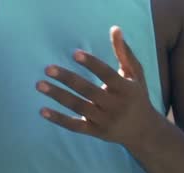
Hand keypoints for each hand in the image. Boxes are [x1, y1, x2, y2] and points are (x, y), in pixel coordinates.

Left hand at [36, 26, 159, 146]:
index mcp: (125, 88)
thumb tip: (115, 29)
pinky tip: (43, 111)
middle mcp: (115, 105)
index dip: (91, 64)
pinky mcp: (95, 132)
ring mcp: (104, 120)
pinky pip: (74, 126)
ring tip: (39, 85)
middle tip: (48, 69)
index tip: (74, 53)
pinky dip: (59, 119)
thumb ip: (124, 53)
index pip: (106, 74)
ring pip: (78, 106)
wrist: (143, 130)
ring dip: (57, 96)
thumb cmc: (137, 96)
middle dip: (67, 79)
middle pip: (88, 90)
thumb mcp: (135, 74)